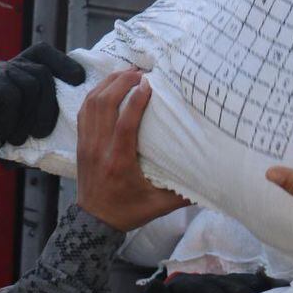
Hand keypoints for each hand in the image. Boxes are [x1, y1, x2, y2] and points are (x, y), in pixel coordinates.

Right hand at [0, 42, 86, 201]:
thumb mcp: (31, 131)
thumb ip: (48, 119)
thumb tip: (82, 117)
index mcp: (18, 74)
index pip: (43, 55)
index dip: (63, 63)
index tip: (79, 80)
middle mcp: (4, 68)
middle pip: (41, 73)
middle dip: (49, 106)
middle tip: (43, 133)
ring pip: (28, 84)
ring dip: (27, 118)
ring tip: (18, 139)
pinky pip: (8, 96)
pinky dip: (10, 120)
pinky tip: (1, 134)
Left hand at [75, 69, 189, 230]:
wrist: (94, 221)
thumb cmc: (128, 212)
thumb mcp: (159, 207)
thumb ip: (183, 195)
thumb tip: (211, 182)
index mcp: (119, 162)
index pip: (125, 123)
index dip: (136, 100)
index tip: (149, 84)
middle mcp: (100, 149)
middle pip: (104, 105)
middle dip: (121, 82)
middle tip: (140, 71)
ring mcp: (87, 144)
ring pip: (91, 103)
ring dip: (108, 84)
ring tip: (126, 72)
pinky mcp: (81, 142)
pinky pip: (84, 110)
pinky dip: (95, 93)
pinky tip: (109, 86)